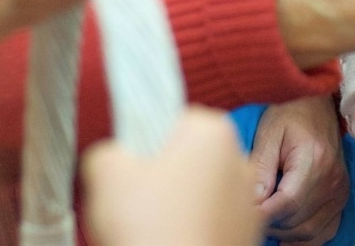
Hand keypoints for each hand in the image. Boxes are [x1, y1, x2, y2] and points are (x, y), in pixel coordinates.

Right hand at [83, 107, 262, 245]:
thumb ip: (106, 151)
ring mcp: (247, 199)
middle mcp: (240, 159)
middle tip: (134, 203)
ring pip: (197, 191)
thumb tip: (110, 157)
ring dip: (174, 205)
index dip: (142, 144)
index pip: (171, 121)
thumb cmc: (149, 227)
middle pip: (186, 157)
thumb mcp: (106, 173)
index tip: (128, 169)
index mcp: (213, 131)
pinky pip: (209, 220)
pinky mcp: (248, 233)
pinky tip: (171, 240)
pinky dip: (190, 228)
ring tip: (151, 229)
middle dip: (159, 177)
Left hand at [251, 95, 348, 243]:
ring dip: (284, 233)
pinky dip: (305, 238)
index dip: (262, 214)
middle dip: (269, 224)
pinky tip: (287, 232)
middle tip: (248, 214)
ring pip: (310, 231)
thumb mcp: (269, 134)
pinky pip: (325, 230)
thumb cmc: (290, 113)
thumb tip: (252, 203)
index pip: (287, 203)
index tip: (242, 213)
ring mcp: (339, 190)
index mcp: (314, 161)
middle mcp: (332, 180)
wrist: (317, 104)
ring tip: (265, 220)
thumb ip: (261, 169)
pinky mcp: (340, 196)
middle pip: (297, 221)